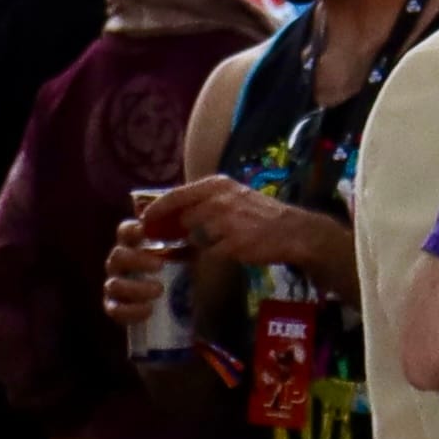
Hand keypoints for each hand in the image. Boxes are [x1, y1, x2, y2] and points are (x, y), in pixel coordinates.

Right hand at [101, 216, 188, 337]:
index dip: (131, 230)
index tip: (144, 231)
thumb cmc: (183, 269)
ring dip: (136, 287)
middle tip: (160, 265)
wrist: (184, 304)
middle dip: (138, 260)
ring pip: (113, 284)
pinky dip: (130, 311)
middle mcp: (121, 264)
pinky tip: (148, 310)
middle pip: (117, 256)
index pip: (125, 231)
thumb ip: (187, 235)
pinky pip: (115, 310)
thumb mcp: (188, 249)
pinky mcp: (117, 308)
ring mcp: (116, 286)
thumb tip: (195, 217)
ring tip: (159, 290)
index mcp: (134, 245)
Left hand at [140, 177, 323, 276]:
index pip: (177, 195)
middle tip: (192, 236)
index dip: (158, 208)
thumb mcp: (234, 195)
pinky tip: (234, 248)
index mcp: (218, 185)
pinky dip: (218, 253)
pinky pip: (212, 252)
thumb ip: (207, 201)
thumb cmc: (261, 213)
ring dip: (205, 242)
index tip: (145, 218)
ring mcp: (225, 222)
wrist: (293, 230)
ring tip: (226, 239)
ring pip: (197, 237)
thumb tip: (176, 213)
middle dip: (186, 230)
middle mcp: (219, 200)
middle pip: (185, 219)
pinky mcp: (233, 243)